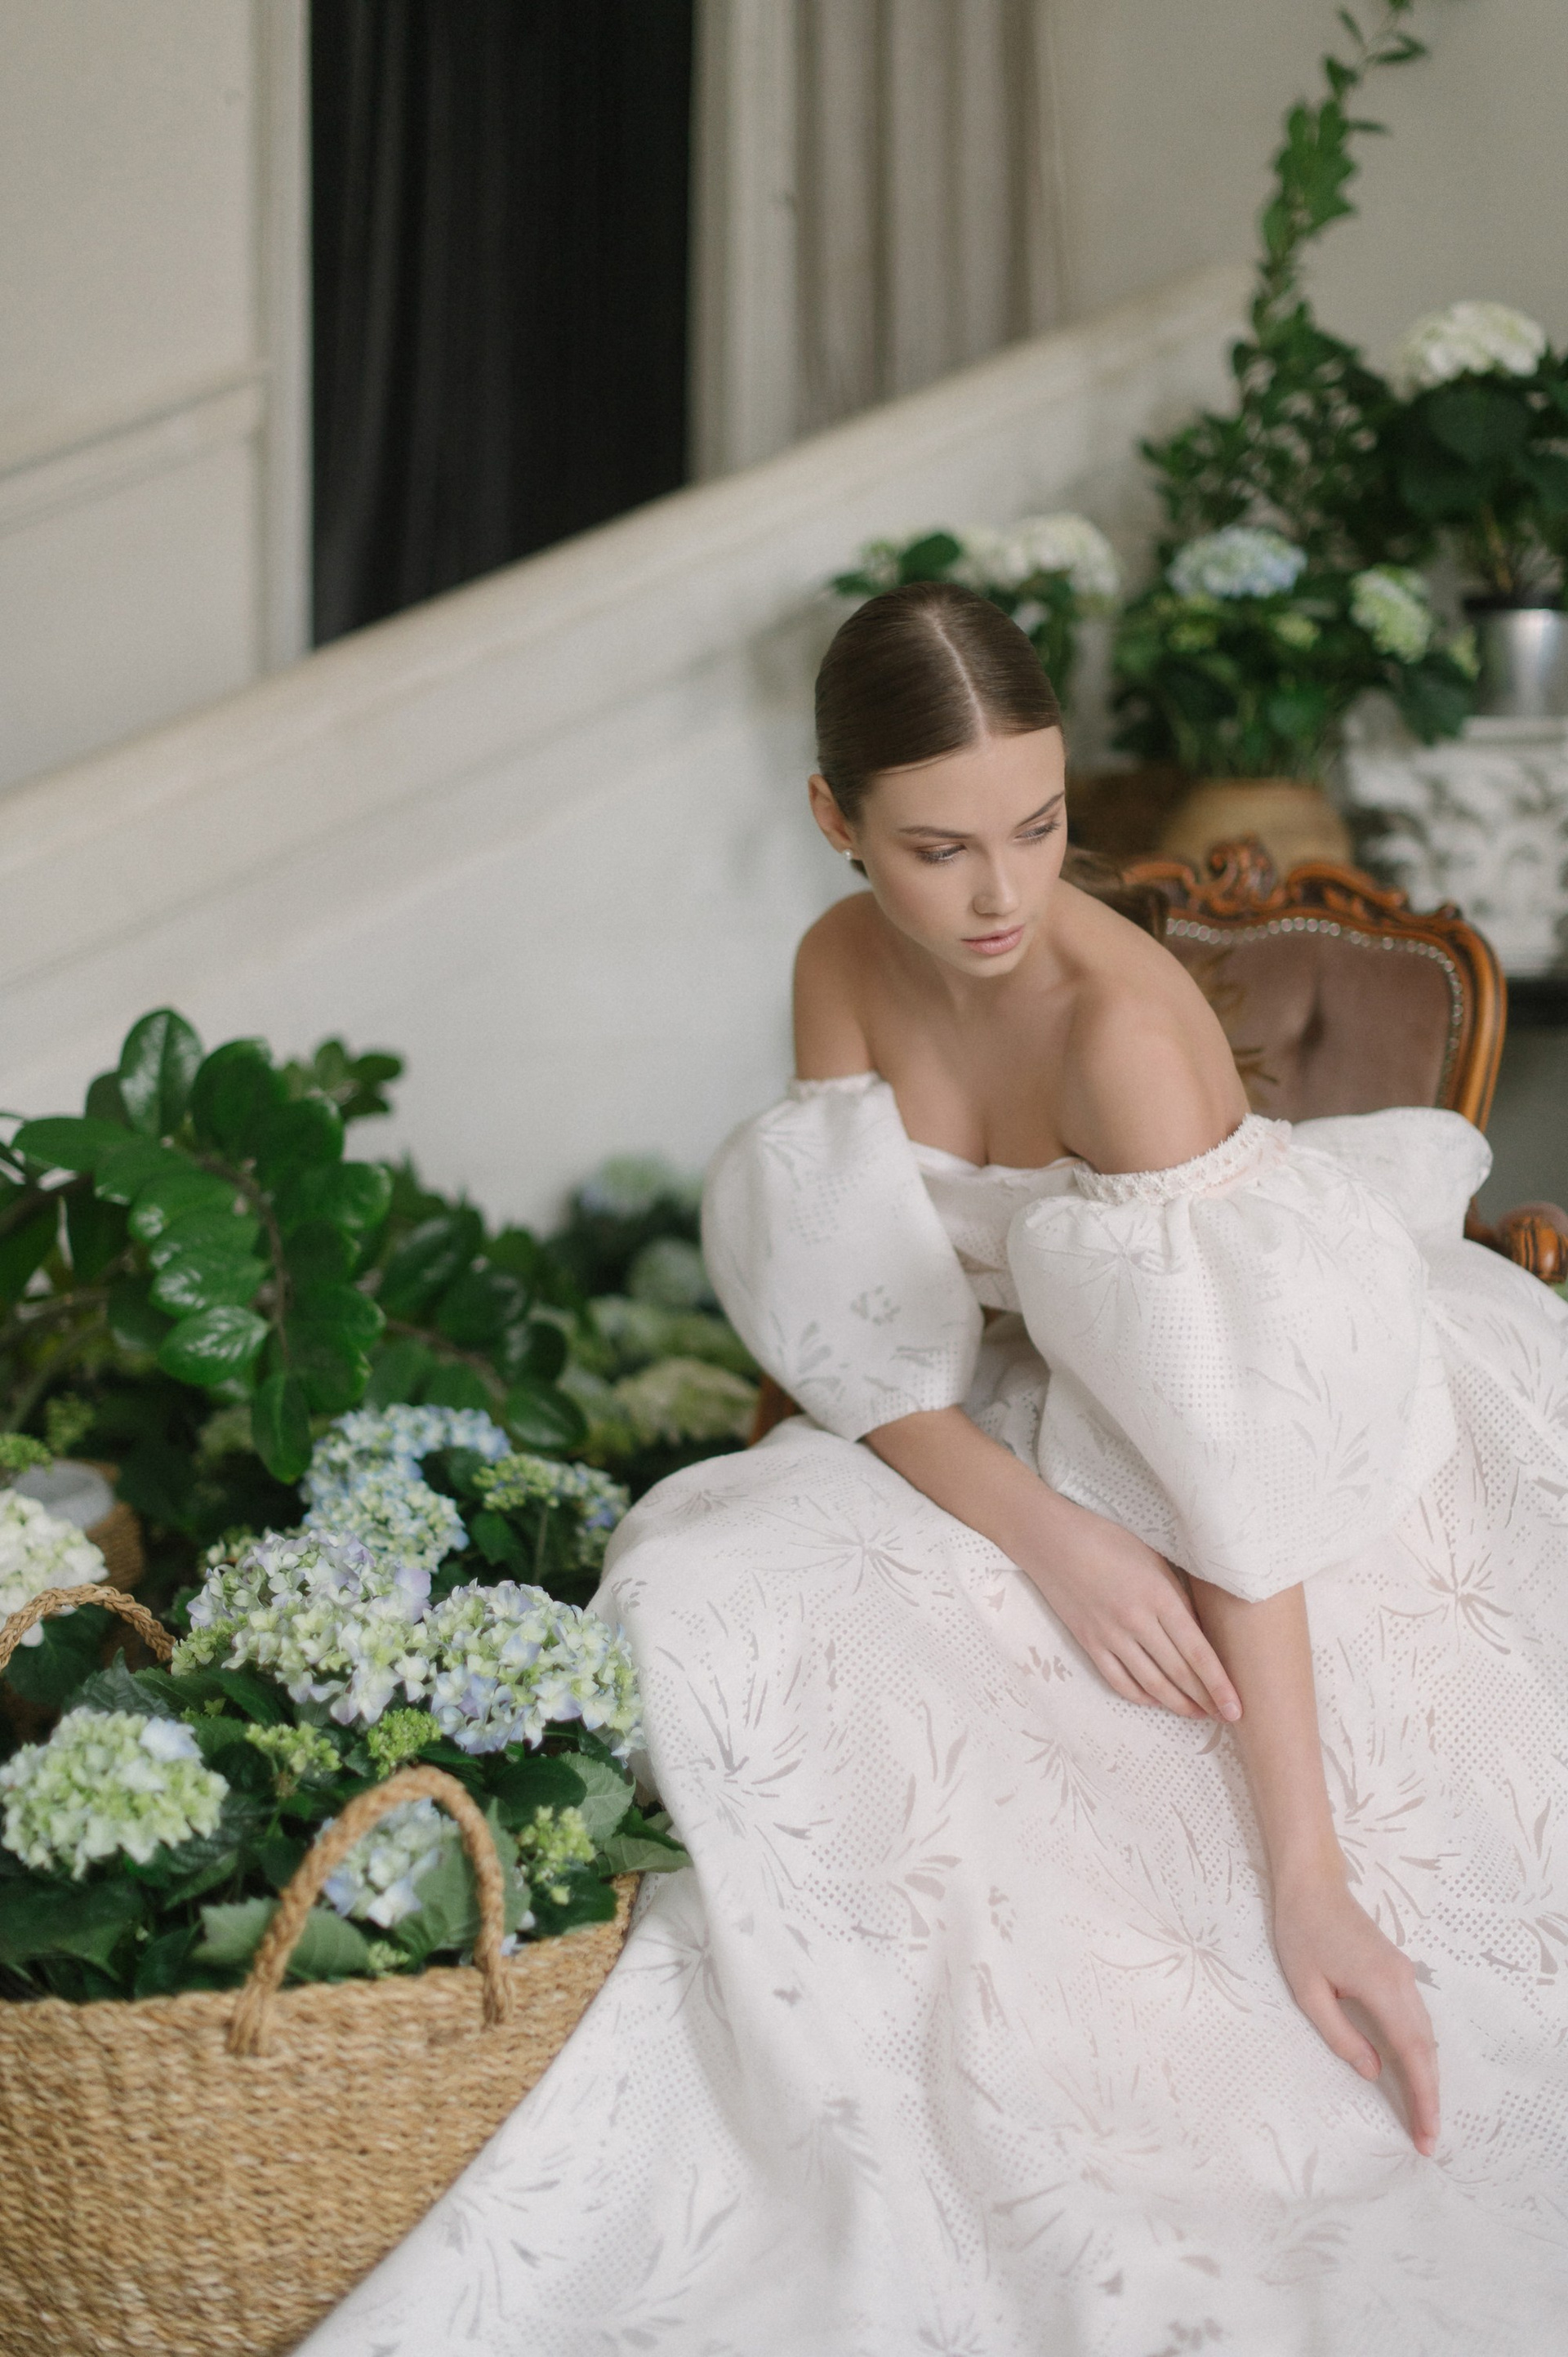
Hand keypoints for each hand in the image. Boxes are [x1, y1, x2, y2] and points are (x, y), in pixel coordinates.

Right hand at [1021, 1494, 1241, 1721]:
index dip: (1219, 1685)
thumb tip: (1200, 1632)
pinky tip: (1155, 1701)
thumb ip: (1177, 1597)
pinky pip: (1118, 1680)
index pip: (1197, 1653)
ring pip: (1150, 1684)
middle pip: (1178, 1673)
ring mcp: (1109, 1635)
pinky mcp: (1088, 1642)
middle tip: (1225, 1717)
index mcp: (1159, 1596)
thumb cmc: (1108, 1540)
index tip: (1236, 1709)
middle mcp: (1136, 1621)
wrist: (1052, 1539)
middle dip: (1205, 1700)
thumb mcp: (1154, 1560)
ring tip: (1196, 1714)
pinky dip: (1139, 1696)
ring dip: (1177, 1703)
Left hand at [1272, 1870, 1439, 2155]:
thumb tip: (1373, 2071)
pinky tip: (1414, 2074)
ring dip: (1427, 2076)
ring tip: (1421, 2117)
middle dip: (1430, 2097)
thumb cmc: (1301, 1933)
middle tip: (1427, 2140)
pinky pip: (1417, 2019)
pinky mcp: (1398, 1970)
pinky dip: (1420, 2052)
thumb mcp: (1308, 1990)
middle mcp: (1403, 1981)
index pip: (1414, 2054)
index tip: (1427, 2134)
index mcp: (1382, 1986)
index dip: (1423, 2097)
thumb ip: (1341, 2035)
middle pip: (1427, 2050)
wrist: (1312, 1884)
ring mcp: (1404, 1974)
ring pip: (1426, 2035)